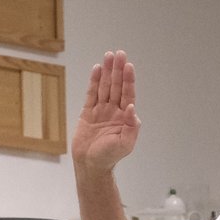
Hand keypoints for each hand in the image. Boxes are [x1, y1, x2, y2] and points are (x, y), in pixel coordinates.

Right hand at [72, 50, 140, 173]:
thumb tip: (131, 107)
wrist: (90, 165)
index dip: (128, 80)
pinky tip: (96, 69)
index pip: (127, 94)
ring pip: (105, 87)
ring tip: (108, 56)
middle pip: (116, 86)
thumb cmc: (109, 157)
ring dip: (107, 72)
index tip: (128, 66)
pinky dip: (94, 82)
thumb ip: (131, 126)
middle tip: (118, 53)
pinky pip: (91, 94)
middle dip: (118, 70)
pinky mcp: (87, 113)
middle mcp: (113, 111)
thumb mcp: (125, 144)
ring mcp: (101, 111)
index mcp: (124, 117)